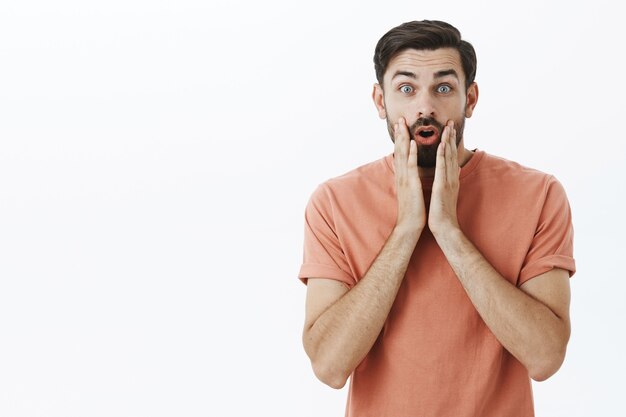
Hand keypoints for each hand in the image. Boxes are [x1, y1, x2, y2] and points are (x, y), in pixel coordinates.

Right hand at [393, 117, 425, 233]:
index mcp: (403, 176)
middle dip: (399, 134)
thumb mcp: (412, 191)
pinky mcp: (411, 184)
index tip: (401, 127)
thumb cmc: (413, 210)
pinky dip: (411, 153)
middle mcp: (401, 175)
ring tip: (403, 124)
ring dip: (403, 138)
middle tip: (399, 119)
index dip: (401, 140)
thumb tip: (413, 173)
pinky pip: (411, 166)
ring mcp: (405, 179)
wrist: (410, 225)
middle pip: (399, 151)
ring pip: (403, 155)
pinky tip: (412, 142)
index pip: (401, 154)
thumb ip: (411, 180)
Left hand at [429, 120, 460, 236]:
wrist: (444, 228)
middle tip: (450, 121)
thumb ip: (448, 181)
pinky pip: (443, 168)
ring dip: (448, 141)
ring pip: (449, 157)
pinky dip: (443, 155)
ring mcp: (448, 181)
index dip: (450, 142)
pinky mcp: (443, 186)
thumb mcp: (445, 193)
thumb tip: (451, 172)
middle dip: (451, 137)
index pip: (450, 157)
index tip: (449, 129)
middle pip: (451, 153)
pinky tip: (442, 145)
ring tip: (448, 126)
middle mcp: (451, 178)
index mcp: (450, 179)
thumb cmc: (442, 213)